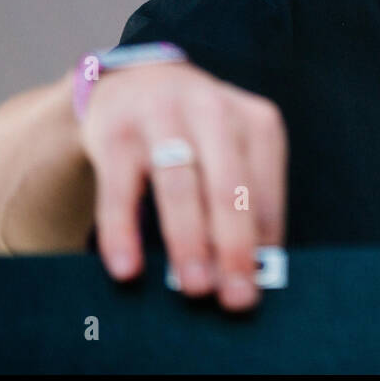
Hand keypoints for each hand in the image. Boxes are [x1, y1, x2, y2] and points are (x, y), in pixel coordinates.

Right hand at [77, 60, 286, 310]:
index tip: (261, 287)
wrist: (132, 83)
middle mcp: (213, 111)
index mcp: (256, 121)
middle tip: (236, 298)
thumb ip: (243, 201)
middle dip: (234, 246)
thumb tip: (253, 271)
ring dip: (189, 241)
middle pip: (228, 187)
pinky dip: (123, 232)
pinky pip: (120, 189)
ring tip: (194, 288)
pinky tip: (127, 269)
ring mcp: (162, 116)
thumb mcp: (230, 153)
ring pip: (179, 185)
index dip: (263, 243)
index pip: (264, 192)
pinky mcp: (115, 132)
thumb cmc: (195, 135)